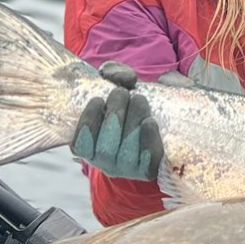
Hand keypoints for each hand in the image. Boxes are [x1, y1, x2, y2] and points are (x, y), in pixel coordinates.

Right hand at [71, 62, 163, 180]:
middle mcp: (104, 162)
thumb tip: (125, 77)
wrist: (164, 122)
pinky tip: (149, 121)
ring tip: (138, 99)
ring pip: (125, 154)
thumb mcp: (118, 83)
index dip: (88, 122)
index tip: (97, 99)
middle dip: (114, 116)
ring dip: (132, 122)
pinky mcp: (149, 170)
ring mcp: (127, 169)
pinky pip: (148, 161)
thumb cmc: (130, 100)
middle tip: (122, 93)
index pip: (80, 145)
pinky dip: (148, 140)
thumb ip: (117, 74)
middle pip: (105, 148)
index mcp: (88, 146)